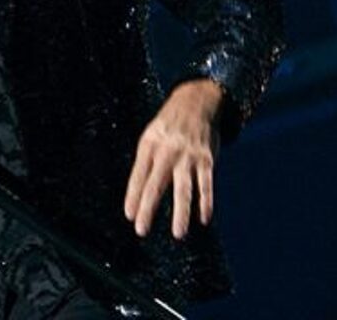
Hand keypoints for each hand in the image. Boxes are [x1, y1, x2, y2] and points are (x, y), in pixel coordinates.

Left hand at [123, 79, 222, 239]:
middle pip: (155, 185)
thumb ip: (146, 163)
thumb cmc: (168, 126)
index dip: (133, 197)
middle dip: (147, 209)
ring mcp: (188, 157)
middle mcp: (167, 152)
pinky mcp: (206, 160)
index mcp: (149, 146)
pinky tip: (203, 219)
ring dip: (180, 213)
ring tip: (177, 234)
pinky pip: (206, 184)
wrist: (196, 102)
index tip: (129, 216)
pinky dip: (206, 202)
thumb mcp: (150, 137)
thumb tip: (138, 195)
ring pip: (183, 189)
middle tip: (141, 230)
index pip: (138, 176)